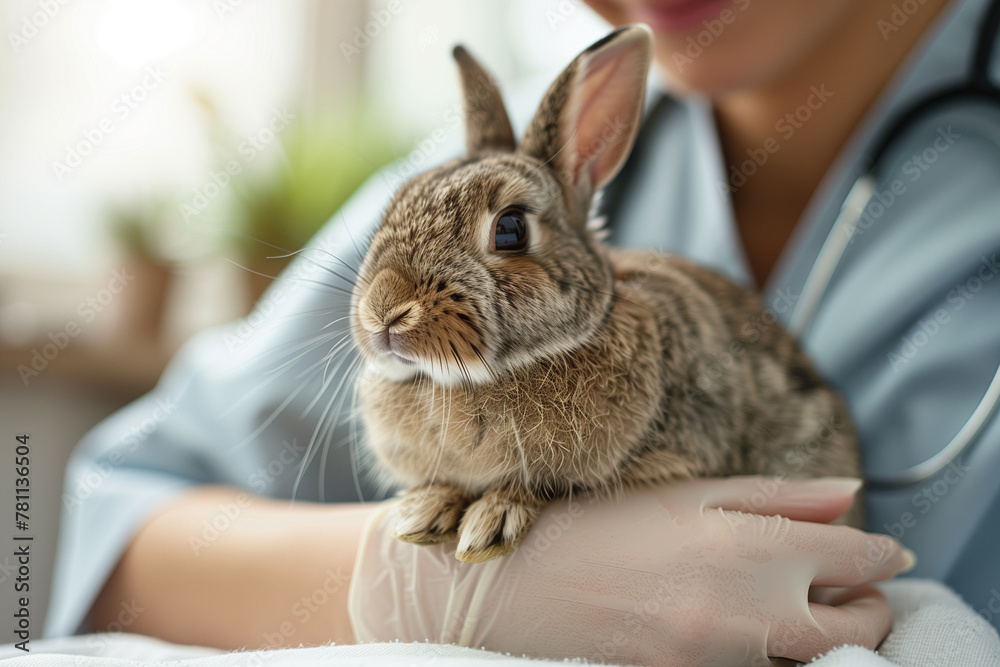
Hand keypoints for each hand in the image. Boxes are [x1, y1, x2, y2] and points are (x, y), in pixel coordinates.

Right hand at [349, 477, 912, 665]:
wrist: (514, 589)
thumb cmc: (595, 527)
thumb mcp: (686, 493)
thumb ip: (777, 496)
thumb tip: (849, 493)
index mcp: (748, 545)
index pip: (860, 556)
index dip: (879, 552)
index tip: (875, 550)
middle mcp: (750, 611)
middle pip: (865, 625)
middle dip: (869, 604)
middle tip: (842, 585)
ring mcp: (727, 661)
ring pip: (825, 660)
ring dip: (830, 636)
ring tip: (791, 608)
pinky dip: (779, 659)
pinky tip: (746, 632)